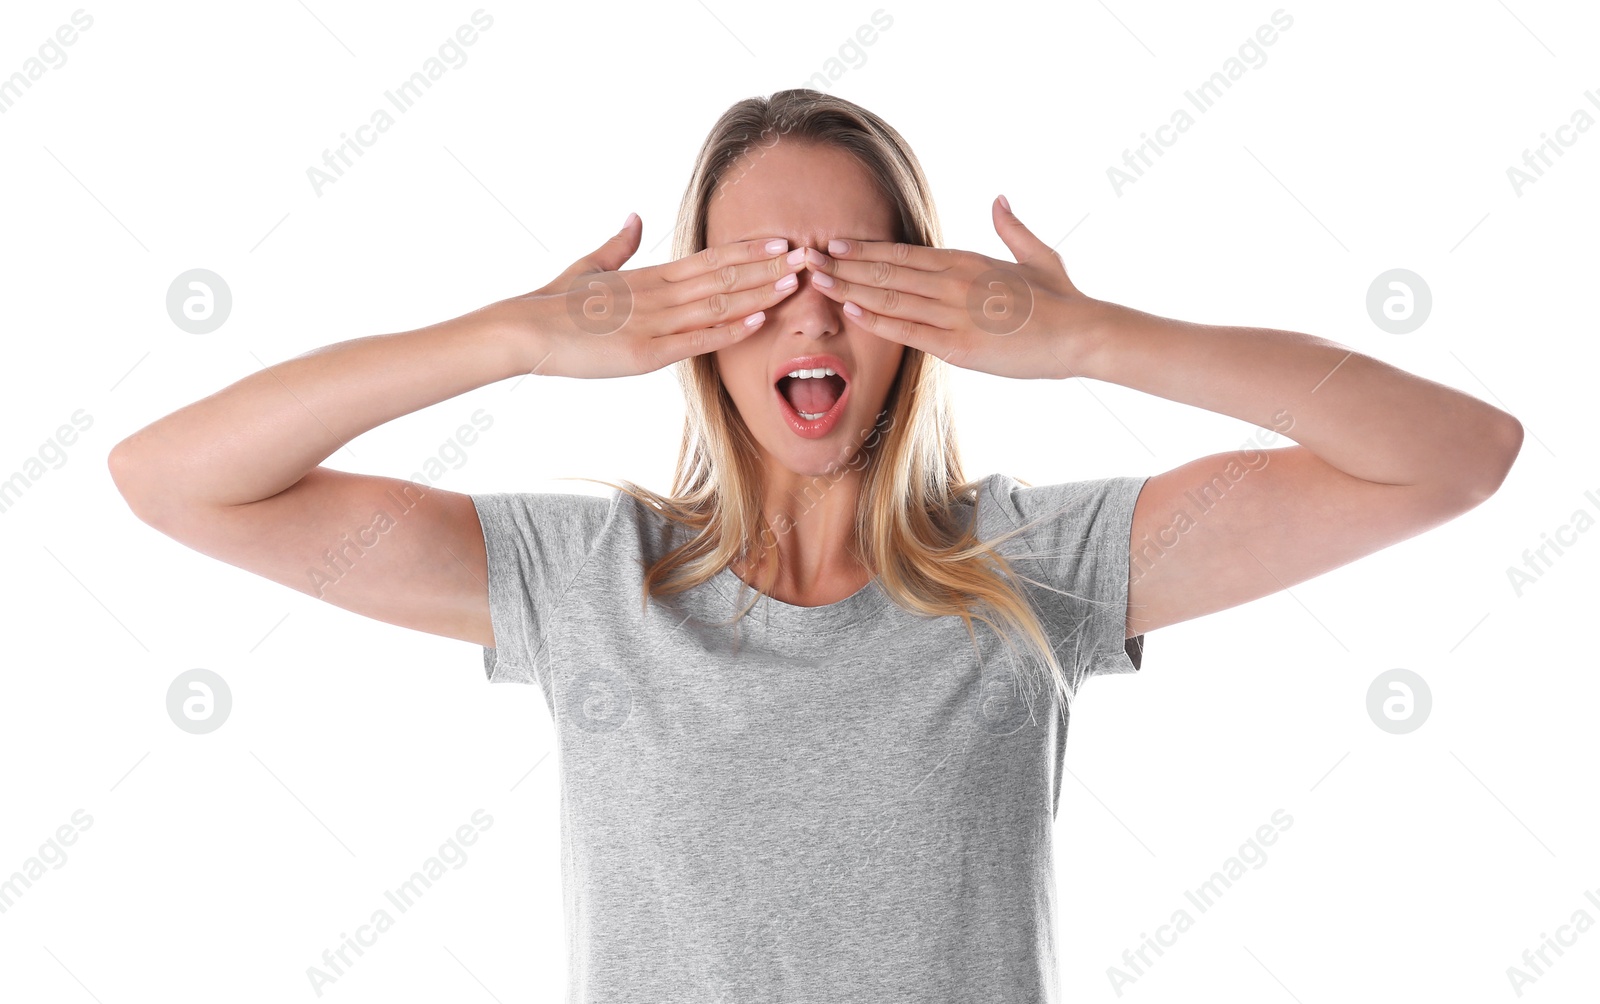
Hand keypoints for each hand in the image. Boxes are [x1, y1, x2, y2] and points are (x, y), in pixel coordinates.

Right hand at [497, 214, 805, 378]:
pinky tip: (760, 320)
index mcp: (648, 277)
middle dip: (769, 267)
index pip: (709, 260)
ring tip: (797, 280)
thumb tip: (635, 217)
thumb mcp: (590, 268)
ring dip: (761, 292)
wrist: (522, 329)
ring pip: (719, 303)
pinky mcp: (645, 354)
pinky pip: (697, 340)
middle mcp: (658, 295)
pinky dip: (730, 329)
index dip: (748, 251)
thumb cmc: (553, 304)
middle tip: (809, 254)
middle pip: (724, 277)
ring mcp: (654, 323)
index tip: (781, 242)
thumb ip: (618, 245)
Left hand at [800, 196, 1103, 379]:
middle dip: (845, 265)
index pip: (905, 252)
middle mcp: (956, 282)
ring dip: (849, 288)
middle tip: (808, 257)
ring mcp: (955, 314)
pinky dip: (876, 320)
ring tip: (816, 280)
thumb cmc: (1062, 300)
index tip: (836, 243)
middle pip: (888, 270)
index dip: (866, 248)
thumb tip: (999, 198)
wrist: (1084, 334)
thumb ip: (1012, 228)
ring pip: (890, 298)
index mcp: (969, 261)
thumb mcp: (1037, 255)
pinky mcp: (959, 346)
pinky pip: (909, 331)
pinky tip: (850, 310)